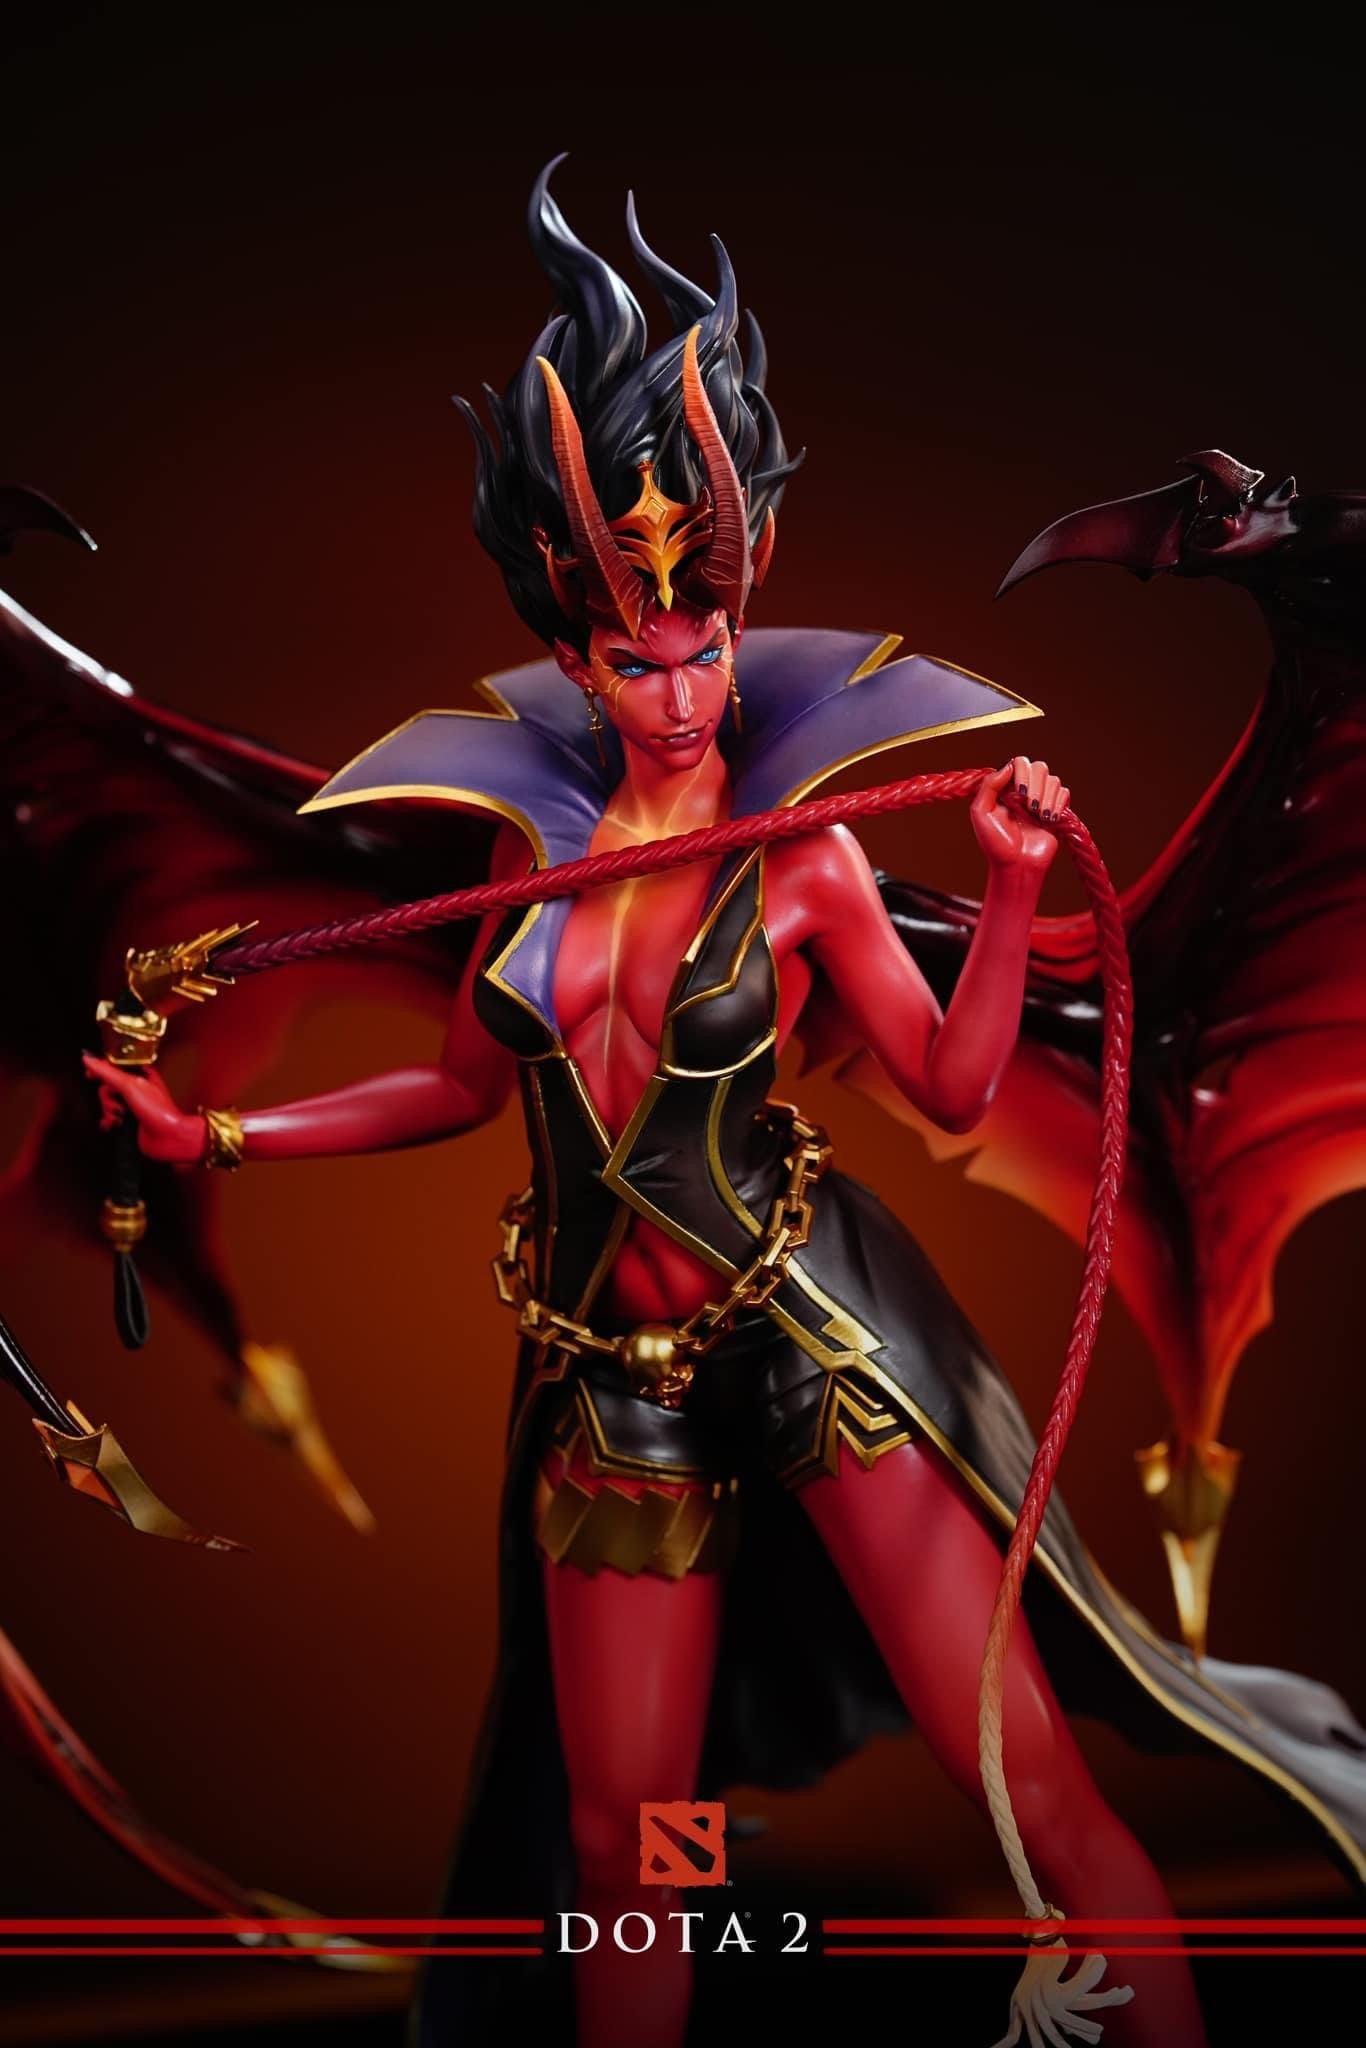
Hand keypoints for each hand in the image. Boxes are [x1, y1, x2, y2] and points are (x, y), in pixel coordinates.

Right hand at [81, 1052, 206, 1163]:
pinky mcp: (130, 1120)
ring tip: (119, 1117)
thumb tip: (88, 1058)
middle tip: (116, 1104)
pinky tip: (113, 1125)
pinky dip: (109, 1122)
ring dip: (109, 1111)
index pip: (114, 1066)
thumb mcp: (130, 1086)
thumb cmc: (159, 1111)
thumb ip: (107, 1072)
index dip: (100, 1070)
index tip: (89, 1075)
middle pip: (107, 1087)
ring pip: (108, 1103)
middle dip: (107, 1097)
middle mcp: (136, 1088)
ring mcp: (133, 1105)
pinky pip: (110, 1118)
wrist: (168, 1138)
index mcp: (140, 1074)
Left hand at [971, 756, 1069, 872]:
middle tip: (1029, 807)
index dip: (1022, 773)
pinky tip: (1049, 819)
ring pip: (1054, 780)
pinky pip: (1065, 793)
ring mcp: (1041, 799)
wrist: (1017, 866)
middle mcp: (1024, 790)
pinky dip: (1058, 804)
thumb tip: (1008, 766)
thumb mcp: (981, 813)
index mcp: (1005, 788)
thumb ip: (989, 785)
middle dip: (1036, 786)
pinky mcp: (1056, 810)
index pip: (1019, 763)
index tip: (1018, 792)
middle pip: (1039, 767)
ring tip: (1039, 816)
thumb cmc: (996, 844)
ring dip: (1048, 798)